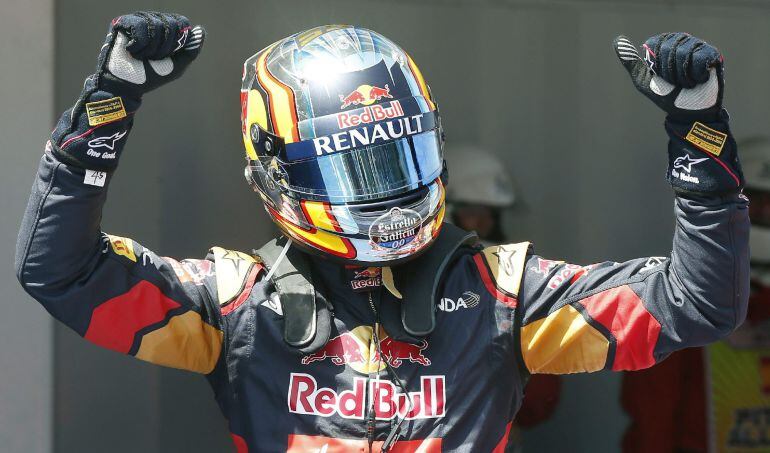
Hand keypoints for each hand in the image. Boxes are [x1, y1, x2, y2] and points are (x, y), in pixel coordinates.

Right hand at [50, 12, 204, 170]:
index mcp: (166, 28)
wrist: (127, 86)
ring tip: (141, 56)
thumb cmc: (151, 76)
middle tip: (153, 58)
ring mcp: (137, 20)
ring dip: (151, 48)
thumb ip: (191, 50)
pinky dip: (139, 44)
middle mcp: (152, 20)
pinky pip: (139, 25)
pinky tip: (132, 51)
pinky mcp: (122, 23)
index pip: (181, 23)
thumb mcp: (177, 66)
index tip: (168, 55)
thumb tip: (200, 30)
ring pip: (155, 24)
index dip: (178, 41)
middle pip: (170, 23)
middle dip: (165, 47)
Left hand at [614, 33, 722, 120]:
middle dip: (669, 71)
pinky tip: (699, 80)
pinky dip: (697, 73)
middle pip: (670, 46)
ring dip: (682, 75)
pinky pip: (702, 57)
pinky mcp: (714, 56)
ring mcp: (699, 48)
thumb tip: (618, 41)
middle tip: (674, 83)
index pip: (655, 44)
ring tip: (686, 84)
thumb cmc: (665, 96)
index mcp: (665, 44)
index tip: (660, 76)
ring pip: (686, 51)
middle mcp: (682, 42)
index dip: (656, 64)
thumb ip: (631, 61)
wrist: (685, 113)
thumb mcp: (643, 79)